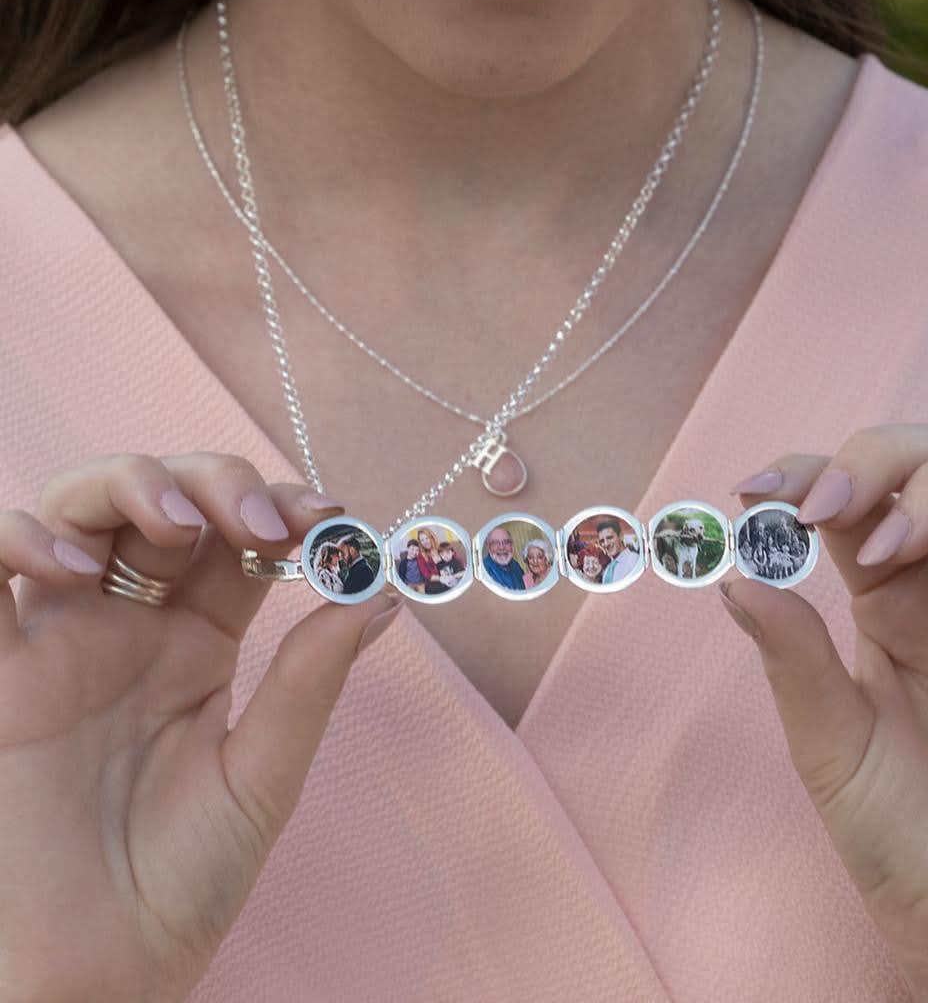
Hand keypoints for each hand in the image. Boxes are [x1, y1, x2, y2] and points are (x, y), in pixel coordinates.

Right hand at [0, 453, 400, 1001]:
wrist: (97, 975)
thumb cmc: (182, 884)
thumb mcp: (262, 775)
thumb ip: (310, 680)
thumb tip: (382, 592)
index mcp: (198, 644)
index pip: (238, 541)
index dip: (281, 510)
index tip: (328, 516)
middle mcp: (129, 627)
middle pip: (164, 501)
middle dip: (215, 483)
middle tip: (262, 521)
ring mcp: (59, 639)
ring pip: (77, 508)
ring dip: (130, 484)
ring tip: (181, 527)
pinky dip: (19, 536)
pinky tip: (73, 562)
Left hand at [722, 423, 927, 1002]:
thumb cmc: (900, 833)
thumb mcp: (828, 742)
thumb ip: (791, 657)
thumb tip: (729, 575)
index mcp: (887, 595)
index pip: (850, 496)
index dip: (805, 472)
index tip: (752, 488)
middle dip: (875, 457)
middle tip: (821, 506)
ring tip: (886, 544)